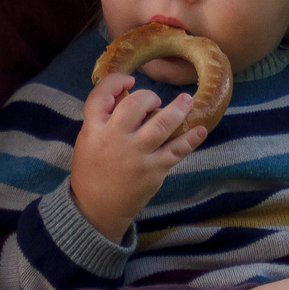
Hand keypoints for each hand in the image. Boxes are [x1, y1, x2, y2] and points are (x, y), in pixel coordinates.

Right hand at [68, 73, 203, 241]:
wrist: (96, 209)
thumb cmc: (92, 171)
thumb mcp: (87, 140)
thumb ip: (103, 119)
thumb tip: (127, 94)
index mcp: (93, 130)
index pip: (101, 95)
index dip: (116, 81)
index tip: (129, 80)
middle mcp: (115, 139)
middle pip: (136, 105)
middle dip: (149, 97)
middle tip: (155, 102)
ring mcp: (136, 155)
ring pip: (162, 124)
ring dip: (178, 109)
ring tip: (187, 101)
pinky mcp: (153, 171)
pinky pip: (176, 150)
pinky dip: (190, 139)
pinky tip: (200, 130)